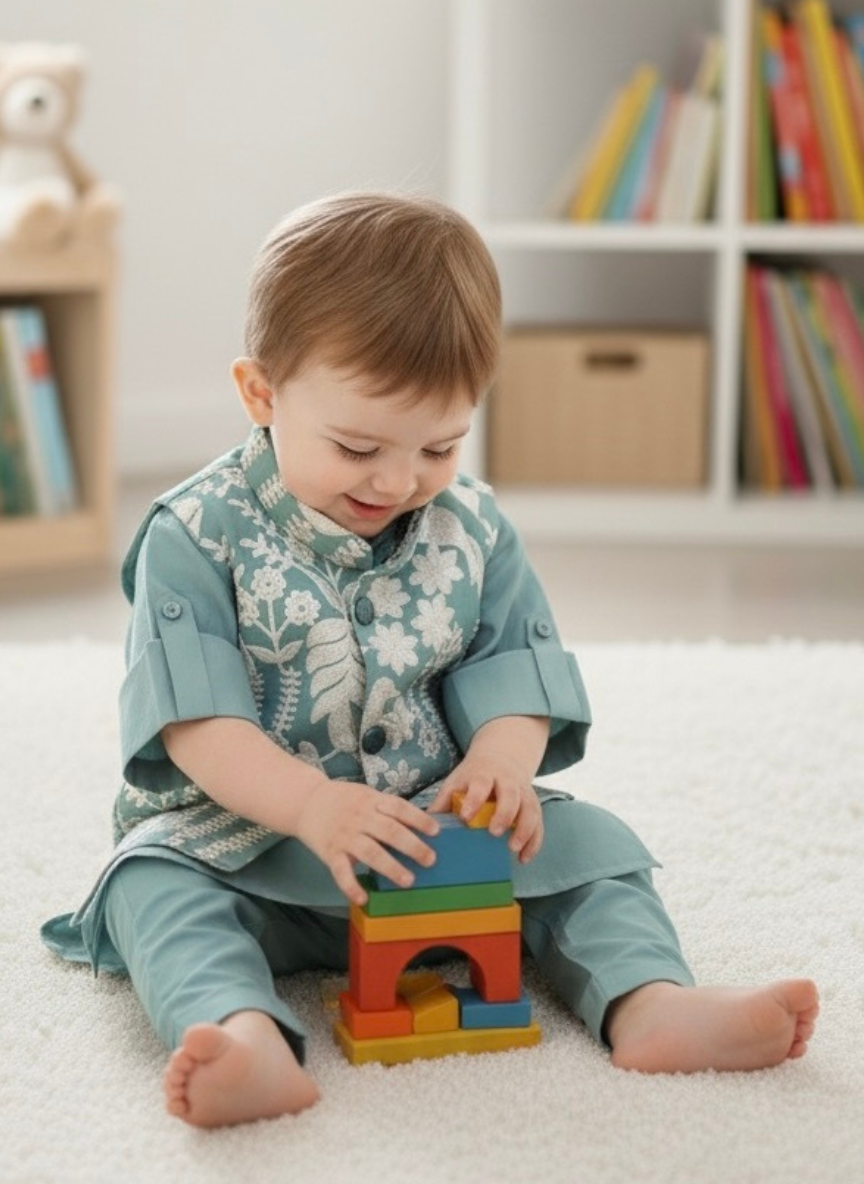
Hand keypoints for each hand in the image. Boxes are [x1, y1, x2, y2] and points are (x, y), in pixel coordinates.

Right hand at [293, 779, 439, 905]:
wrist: (305, 801)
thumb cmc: (343, 800)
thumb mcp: (366, 795)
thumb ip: (386, 808)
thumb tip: (418, 825)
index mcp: (371, 801)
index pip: (399, 808)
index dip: (418, 819)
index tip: (435, 831)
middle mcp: (360, 817)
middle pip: (389, 831)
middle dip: (412, 846)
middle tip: (430, 860)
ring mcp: (345, 836)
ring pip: (371, 852)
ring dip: (391, 867)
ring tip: (408, 880)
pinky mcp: (330, 853)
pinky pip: (341, 872)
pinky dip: (351, 886)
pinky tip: (363, 899)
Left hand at [428, 749, 543, 863]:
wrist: (502, 757)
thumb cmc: (474, 776)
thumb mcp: (457, 781)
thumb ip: (443, 801)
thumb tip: (424, 826)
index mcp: (484, 774)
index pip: (480, 784)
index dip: (474, 799)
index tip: (466, 817)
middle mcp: (507, 781)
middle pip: (510, 795)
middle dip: (504, 814)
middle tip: (494, 832)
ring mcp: (523, 793)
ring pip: (530, 809)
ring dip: (524, 830)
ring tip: (513, 849)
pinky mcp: (533, 805)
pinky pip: (538, 823)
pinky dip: (534, 842)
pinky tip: (523, 858)